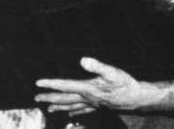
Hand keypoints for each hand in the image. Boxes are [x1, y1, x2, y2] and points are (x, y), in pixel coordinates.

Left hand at [35, 57, 151, 114]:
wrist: (137, 98)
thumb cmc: (125, 83)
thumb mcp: (112, 72)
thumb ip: (97, 66)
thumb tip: (82, 60)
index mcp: (88, 89)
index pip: (65, 86)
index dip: (51, 84)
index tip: (38, 83)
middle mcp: (87, 98)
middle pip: (64, 98)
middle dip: (49, 97)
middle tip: (36, 99)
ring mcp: (92, 104)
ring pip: (71, 106)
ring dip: (58, 106)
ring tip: (48, 108)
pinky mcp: (98, 106)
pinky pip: (82, 110)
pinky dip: (73, 111)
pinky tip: (70, 114)